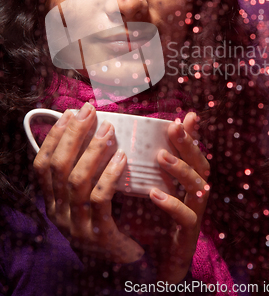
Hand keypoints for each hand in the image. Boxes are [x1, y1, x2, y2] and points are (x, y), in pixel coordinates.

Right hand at [33, 103, 143, 263]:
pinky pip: (100, 199)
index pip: (42, 165)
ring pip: (77, 181)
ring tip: (108, 130)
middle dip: (73, 135)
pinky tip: (121, 158)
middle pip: (59, 167)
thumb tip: (90, 130)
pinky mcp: (98, 234)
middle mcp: (58, 212)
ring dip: (92, 151)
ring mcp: (75, 224)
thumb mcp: (85, 194)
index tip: (69, 114)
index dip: (53, 138)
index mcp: (52, 200)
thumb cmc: (103, 218)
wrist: (119, 260)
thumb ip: (83, 168)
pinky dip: (109, 175)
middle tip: (89, 112)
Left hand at [149, 112, 209, 282]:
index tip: (187, 116)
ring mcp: (195, 212)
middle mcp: (196, 193)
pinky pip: (186, 217)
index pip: (194, 152)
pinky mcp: (188, 234)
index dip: (192, 135)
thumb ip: (144, 166)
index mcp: (188, 180)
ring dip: (181, 169)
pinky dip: (172, 204)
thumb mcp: (147, 187)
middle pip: (200, 164)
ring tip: (161, 157)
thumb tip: (130, 139)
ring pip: (198, 187)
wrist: (157, 261)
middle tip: (174, 127)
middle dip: (188, 144)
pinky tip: (154, 193)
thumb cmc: (151, 220)